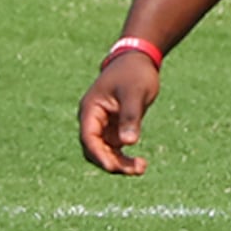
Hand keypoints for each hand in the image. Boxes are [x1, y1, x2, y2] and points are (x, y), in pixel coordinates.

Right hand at [78, 47, 159, 173]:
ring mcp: (102, 125)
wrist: (139, 60)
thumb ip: (130, 117)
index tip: (112, 167)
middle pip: (95, 149)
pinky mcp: (113, 127)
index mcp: (90, 110)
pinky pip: (114, 148)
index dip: (98, 154)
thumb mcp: (135, 93)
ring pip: (104, 152)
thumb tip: (129, 142)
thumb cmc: (135, 73)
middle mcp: (92, 120)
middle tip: (136, 170)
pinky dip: (124, 157)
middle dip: (112, 162)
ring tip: (141, 169)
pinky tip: (139, 164)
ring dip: (119, 163)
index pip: (89, 138)